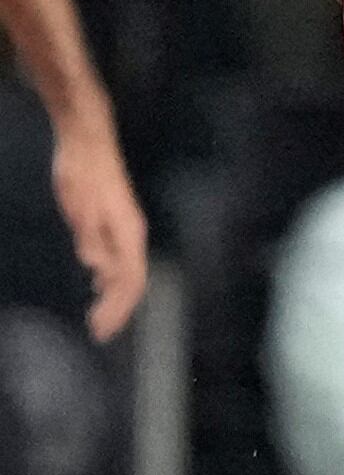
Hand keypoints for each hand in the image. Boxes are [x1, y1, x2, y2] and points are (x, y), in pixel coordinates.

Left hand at [49, 116, 146, 341]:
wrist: (87, 141)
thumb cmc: (82, 172)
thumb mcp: (80, 206)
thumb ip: (91, 238)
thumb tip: (98, 269)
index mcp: (127, 233)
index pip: (130, 280)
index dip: (117, 308)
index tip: (100, 329)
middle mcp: (132, 235)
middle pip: (132, 282)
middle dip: (117, 310)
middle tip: (98, 332)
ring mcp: (125, 229)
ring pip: (127, 272)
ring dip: (115, 298)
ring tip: (100, 318)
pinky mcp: (115, 224)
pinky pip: (120, 260)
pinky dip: (111, 279)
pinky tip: (99, 284)